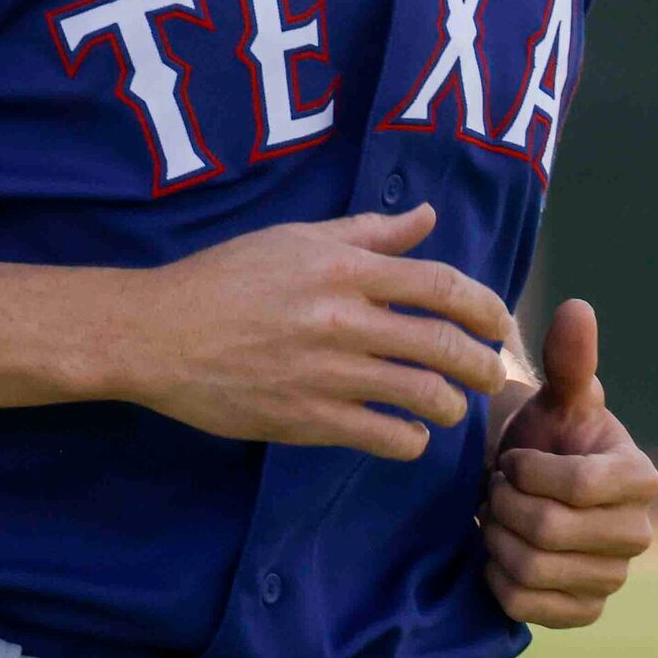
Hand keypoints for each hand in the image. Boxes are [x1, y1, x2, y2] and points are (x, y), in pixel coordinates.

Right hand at [120, 204, 514, 462]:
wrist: (158, 334)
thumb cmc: (225, 278)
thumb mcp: (296, 239)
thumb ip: (368, 233)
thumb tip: (428, 217)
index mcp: (345, 269)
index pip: (442, 286)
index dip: (486, 307)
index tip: (499, 323)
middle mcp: (344, 320)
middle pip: (445, 344)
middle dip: (484, 364)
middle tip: (493, 374)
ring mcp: (328, 374)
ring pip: (423, 395)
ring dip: (450, 405)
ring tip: (451, 407)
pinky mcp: (308, 420)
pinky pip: (384, 437)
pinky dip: (410, 440)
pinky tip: (409, 435)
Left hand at [481, 299, 657, 628]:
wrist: (533, 488)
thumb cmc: (548, 434)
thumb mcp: (556, 395)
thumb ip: (568, 359)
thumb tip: (576, 308)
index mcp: (640, 477)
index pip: (576, 484)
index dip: (528, 472)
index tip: (512, 459)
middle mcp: (638, 533)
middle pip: (551, 530)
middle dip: (505, 505)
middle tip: (493, 488)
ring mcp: (613, 578)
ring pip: (534, 569)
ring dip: (497, 538)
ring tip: (495, 516)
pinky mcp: (585, 612)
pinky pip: (527, 606)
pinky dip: (499, 579)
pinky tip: (497, 552)